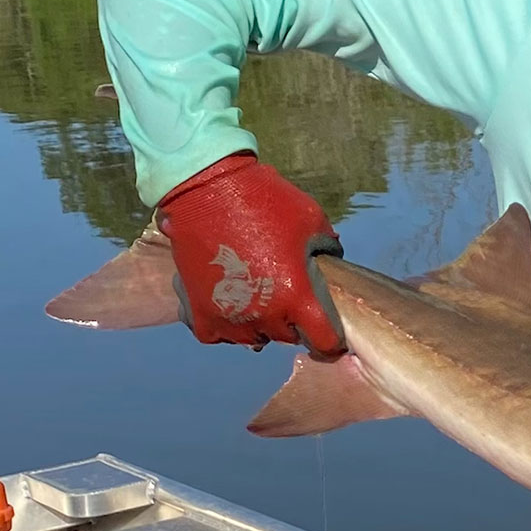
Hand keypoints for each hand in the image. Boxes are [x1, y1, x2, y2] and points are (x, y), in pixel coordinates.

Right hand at [157, 152, 345, 356]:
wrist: (208, 189)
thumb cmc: (267, 201)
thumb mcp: (313, 221)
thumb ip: (326, 250)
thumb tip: (330, 264)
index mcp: (296, 295)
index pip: (324, 340)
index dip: (331, 340)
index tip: (332, 334)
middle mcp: (263, 314)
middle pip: (288, 337)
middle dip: (294, 322)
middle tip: (290, 297)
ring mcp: (228, 317)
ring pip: (253, 338)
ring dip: (261, 324)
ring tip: (260, 296)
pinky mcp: (198, 312)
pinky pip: (219, 334)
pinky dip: (227, 325)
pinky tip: (233, 303)